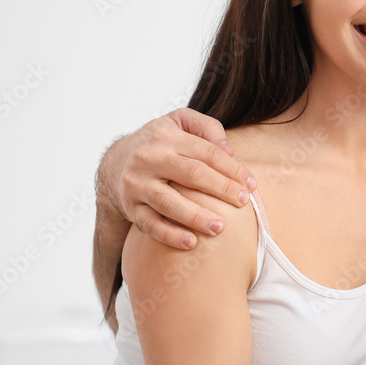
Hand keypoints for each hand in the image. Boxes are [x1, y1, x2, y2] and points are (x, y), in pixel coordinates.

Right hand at [97, 108, 256, 249]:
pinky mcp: (131, 208)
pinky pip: (151, 224)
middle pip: (192, 174)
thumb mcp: (179, 121)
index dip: (232, 169)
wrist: (114, 163)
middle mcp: (149, 158)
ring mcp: (138, 184)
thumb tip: (228, 150)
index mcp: (166, 136)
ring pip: (169, 202)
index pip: (206, 152)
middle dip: (221, 189)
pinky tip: (191, 243)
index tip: (251, 184)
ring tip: (221, 228)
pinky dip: (170, 235)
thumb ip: (206, 127)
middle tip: (244, 203)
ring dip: (196, 217)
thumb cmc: (159, 143)